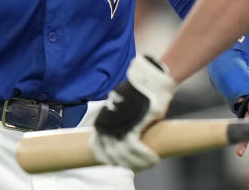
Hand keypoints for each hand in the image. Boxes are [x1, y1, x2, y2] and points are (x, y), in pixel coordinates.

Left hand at [90, 55, 176, 169]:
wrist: (152, 81)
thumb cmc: (143, 95)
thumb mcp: (128, 110)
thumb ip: (124, 125)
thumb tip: (129, 143)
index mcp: (104, 118)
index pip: (96, 145)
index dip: (105, 158)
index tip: (117, 163)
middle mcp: (108, 122)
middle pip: (110, 153)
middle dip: (124, 163)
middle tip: (136, 167)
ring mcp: (119, 123)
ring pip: (122, 154)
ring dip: (136, 163)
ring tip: (148, 164)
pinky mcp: (132, 123)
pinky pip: (134, 148)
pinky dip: (144, 157)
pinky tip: (153, 159)